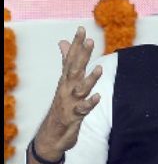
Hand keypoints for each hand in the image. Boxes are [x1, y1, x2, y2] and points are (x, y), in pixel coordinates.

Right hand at [29, 27, 101, 163]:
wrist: (52, 135)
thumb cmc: (63, 106)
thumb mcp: (66, 83)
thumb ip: (67, 62)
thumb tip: (63, 42)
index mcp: (67, 80)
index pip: (71, 58)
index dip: (76, 44)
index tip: (81, 28)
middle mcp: (67, 89)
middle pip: (75, 69)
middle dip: (82, 55)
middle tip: (89, 41)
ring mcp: (70, 102)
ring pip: (80, 89)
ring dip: (90, 79)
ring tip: (100, 68)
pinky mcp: (74, 116)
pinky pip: (83, 109)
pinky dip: (90, 103)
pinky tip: (98, 96)